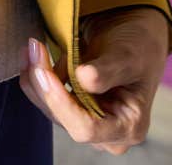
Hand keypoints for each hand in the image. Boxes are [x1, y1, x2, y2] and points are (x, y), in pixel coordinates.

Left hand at [18, 8, 169, 155]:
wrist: (133, 37)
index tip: (44, 73)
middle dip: (44, 85)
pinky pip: (48, 100)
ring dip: (36, 78)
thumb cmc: (138, 46)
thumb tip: (84, 79)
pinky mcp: (73, 111)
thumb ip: (108, 71)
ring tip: (34, 47)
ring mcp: (89, 124)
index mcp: (129, 127)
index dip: (62, 104)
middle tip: (34, 48)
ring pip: (50, 109)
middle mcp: (108, 134)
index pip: (86, 128)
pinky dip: (37, 77)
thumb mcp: (129, 56)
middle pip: (64, 120)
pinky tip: (35, 55)